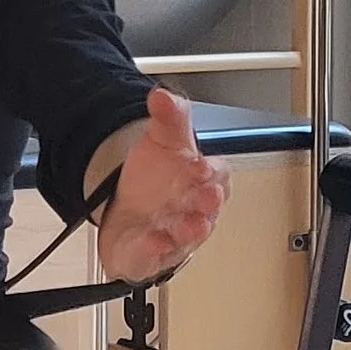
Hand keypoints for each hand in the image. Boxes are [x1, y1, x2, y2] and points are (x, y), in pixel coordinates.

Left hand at [96, 86, 229, 284]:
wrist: (132, 210)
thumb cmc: (159, 179)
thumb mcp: (164, 140)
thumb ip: (169, 117)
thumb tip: (163, 95)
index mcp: (204, 181)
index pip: (219, 175)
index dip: (213, 171)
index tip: (202, 165)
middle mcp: (195, 209)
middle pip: (208, 206)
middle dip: (209, 201)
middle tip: (207, 195)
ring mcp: (176, 233)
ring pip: (188, 234)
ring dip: (190, 230)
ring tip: (188, 223)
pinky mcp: (152, 253)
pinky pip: (155, 254)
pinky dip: (154, 249)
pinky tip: (152, 240)